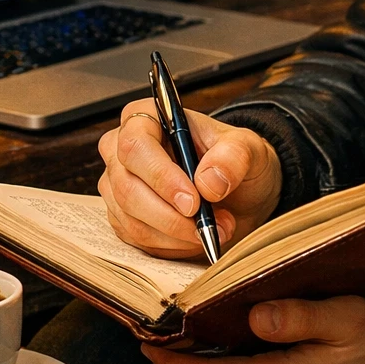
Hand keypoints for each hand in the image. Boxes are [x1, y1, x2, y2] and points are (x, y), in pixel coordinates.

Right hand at [97, 101, 281, 258]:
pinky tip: (197, 236)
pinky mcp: (122, 217)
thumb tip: (208, 182)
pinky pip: (137, 239)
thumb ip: (234, 156)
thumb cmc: (233, 160)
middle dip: (171, 215)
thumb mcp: (247, 148)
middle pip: (128, 188)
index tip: (193, 201)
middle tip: (208, 223)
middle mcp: (121, 150)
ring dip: (177, 234)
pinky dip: (171, 245)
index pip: (136, 146)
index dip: (161, 177)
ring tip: (214, 228)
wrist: (236, 191)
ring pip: (132, 220)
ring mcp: (117, 186)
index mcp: (144, 118)